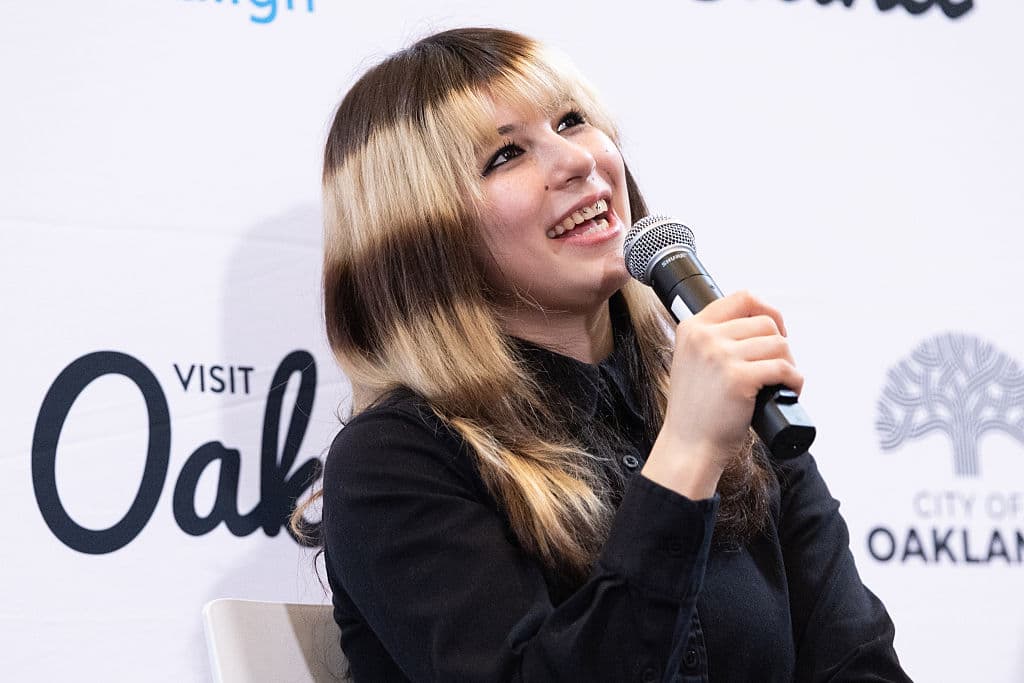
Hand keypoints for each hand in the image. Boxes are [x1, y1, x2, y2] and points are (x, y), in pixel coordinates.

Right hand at [641, 291, 803, 499]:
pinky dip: (794, 380)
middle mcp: (704, 337)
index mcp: (692, 328)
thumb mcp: (693, 361)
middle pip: (765, 322)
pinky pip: (783, 368)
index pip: (742, 298)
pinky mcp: (739, 378)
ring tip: (780, 381)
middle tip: (777, 367)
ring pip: (778, 344)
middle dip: (780, 345)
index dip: (766, 310)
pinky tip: (787, 390)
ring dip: (788, 363)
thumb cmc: (696, 409)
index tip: (775, 329)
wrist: (689, 445)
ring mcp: (721, 356)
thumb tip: (759, 324)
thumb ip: (713, 339)